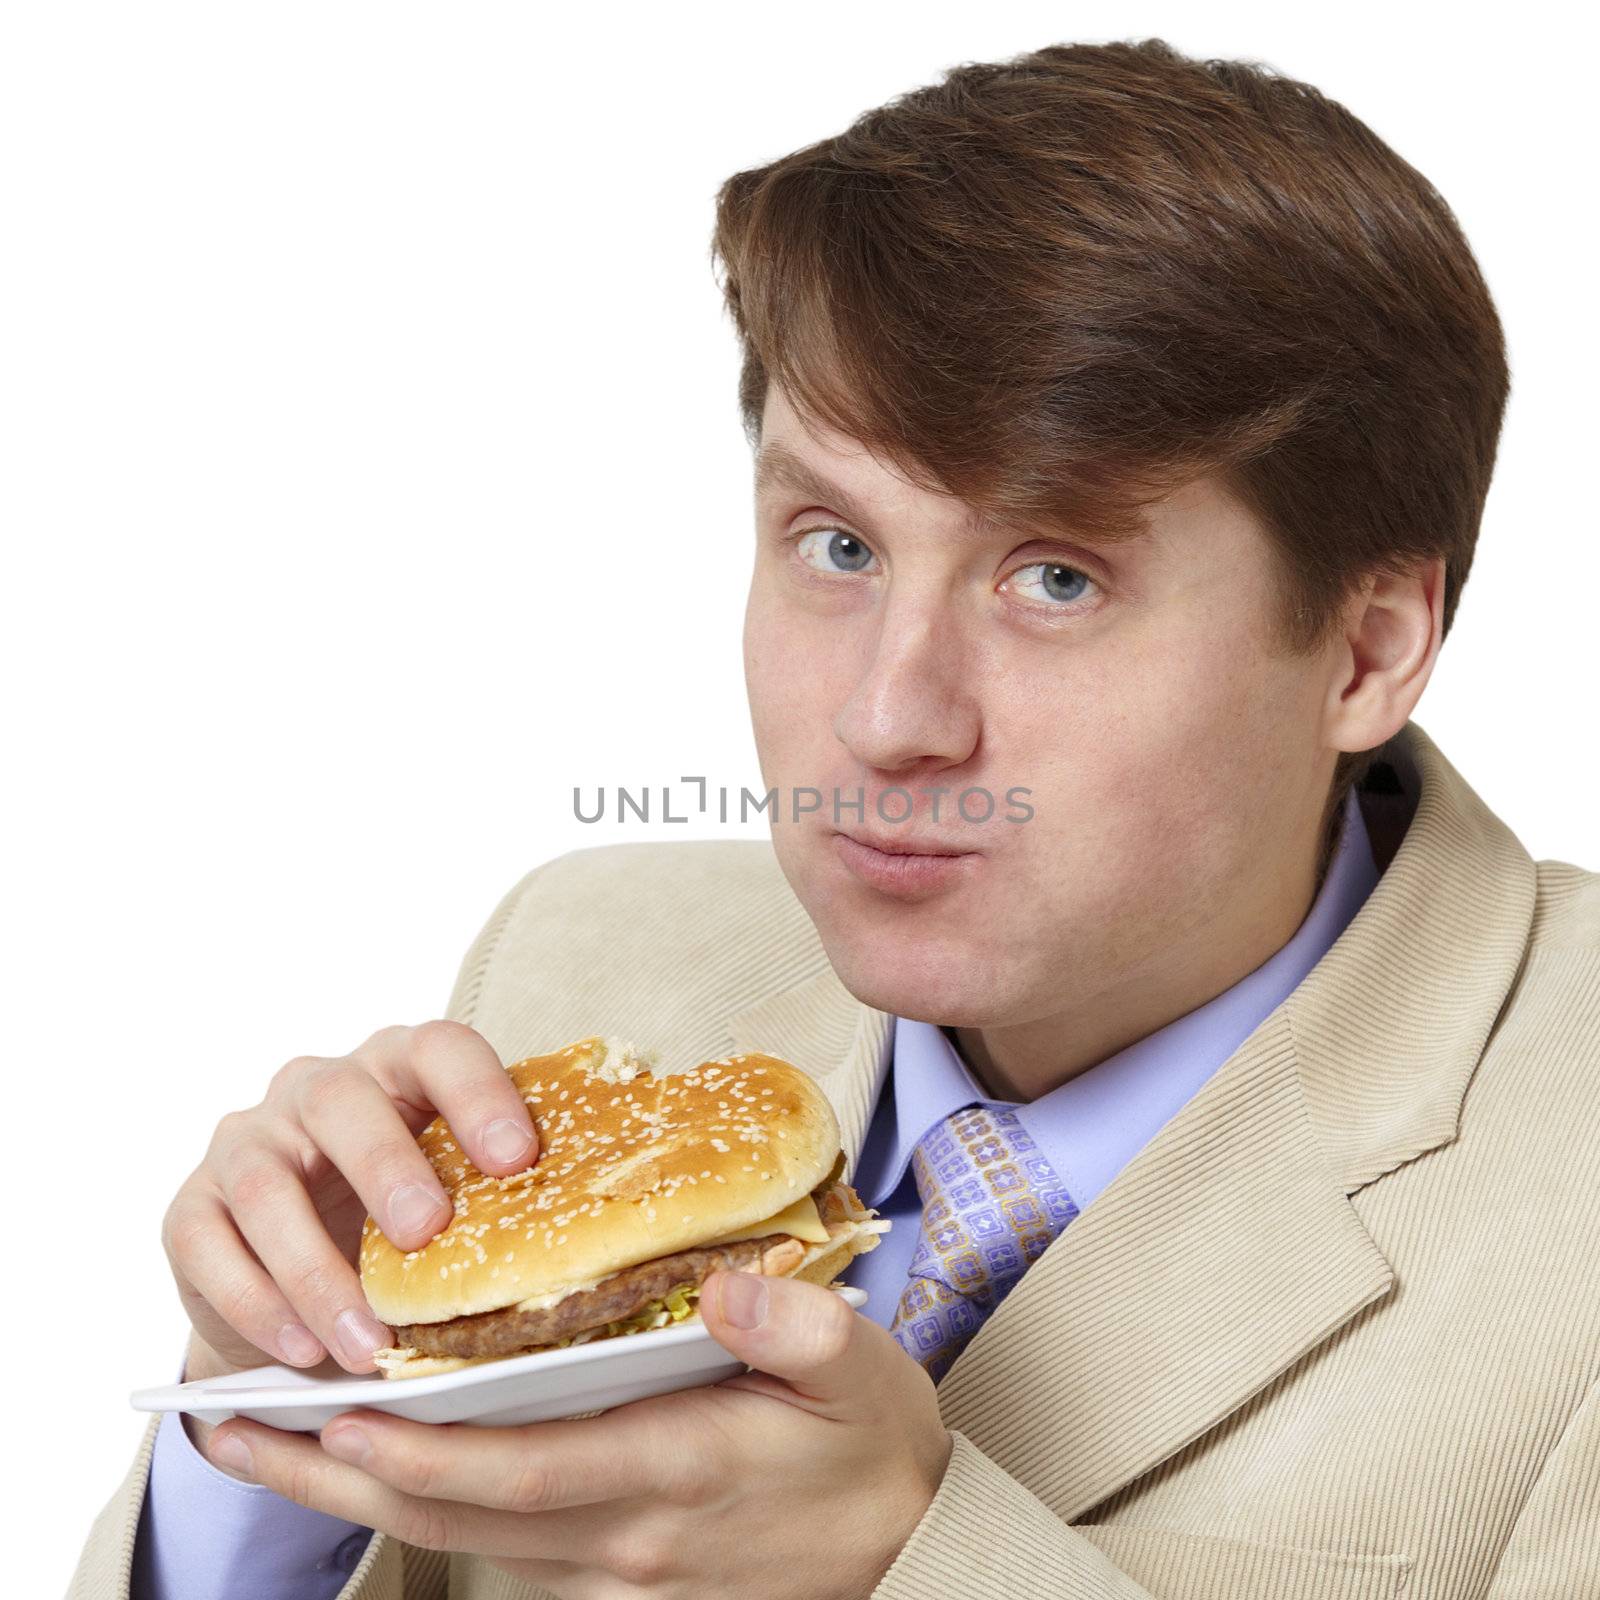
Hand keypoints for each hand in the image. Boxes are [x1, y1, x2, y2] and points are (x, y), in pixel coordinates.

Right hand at [161, 1020, 539, 1388]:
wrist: (303, 1281)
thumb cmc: (406, 1228)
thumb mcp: (454, 1200)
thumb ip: (499, 1201)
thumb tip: (594, 1242)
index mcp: (400, 1069)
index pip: (440, 1048)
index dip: (479, 1093)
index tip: (519, 1159)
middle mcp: (318, 1088)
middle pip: (344, 1100)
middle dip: (386, 1163)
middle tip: (426, 1232)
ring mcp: (248, 1141)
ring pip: (267, 1183)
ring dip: (317, 1269)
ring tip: (368, 1341)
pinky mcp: (192, 1208)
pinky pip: (210, 1246)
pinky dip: (259, 1303)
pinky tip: (303, 1351)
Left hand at [202, 1267, 954, 1599]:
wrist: (914, 1554)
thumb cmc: (876, 1448)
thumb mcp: (863, 1371)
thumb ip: (798, 1328)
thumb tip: (722, 1291)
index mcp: (673, 1472)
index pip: (518, 1471)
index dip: (417, 1449)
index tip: (330, 1412)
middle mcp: (623, 1542)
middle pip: (453, 1516)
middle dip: (332, 1475)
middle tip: (228, 1428)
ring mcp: (614, 1579)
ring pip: (462, 1542)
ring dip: (361, 1495)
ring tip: (274, 1440)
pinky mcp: (618, 1589)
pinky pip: (499, 1555)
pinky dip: (425, 1513)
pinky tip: (381, 1472)